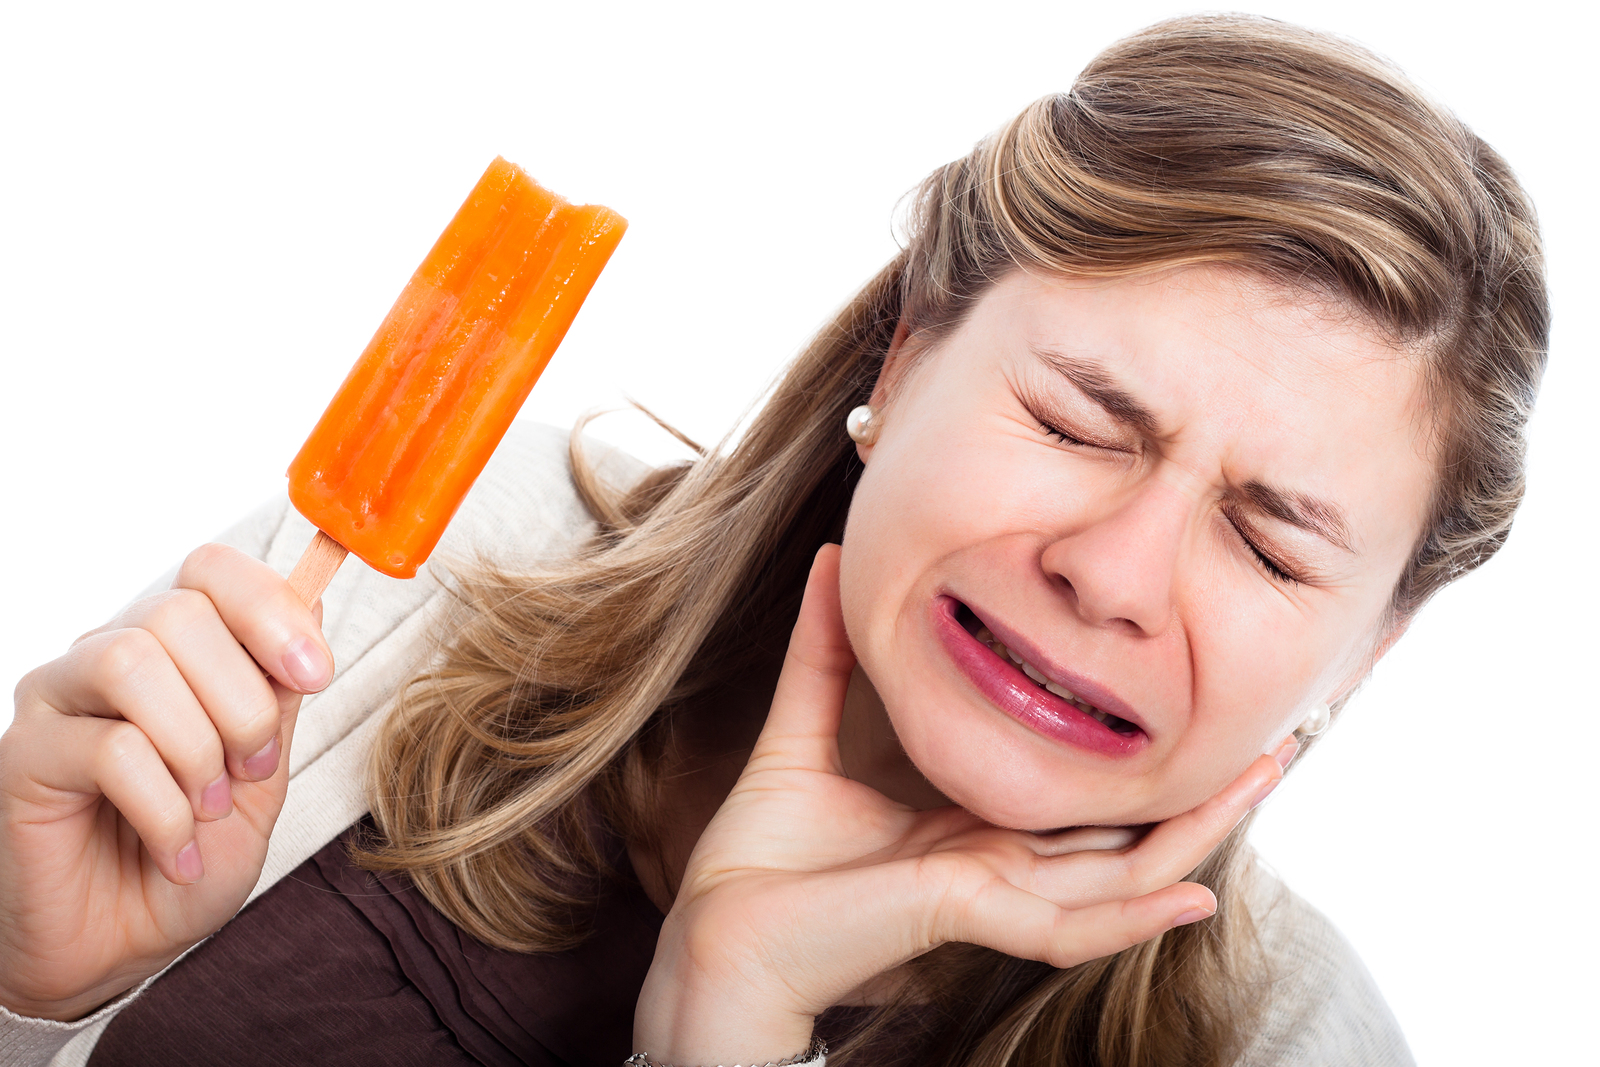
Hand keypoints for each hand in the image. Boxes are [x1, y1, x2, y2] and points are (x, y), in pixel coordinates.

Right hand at [0, 544, 331, 1020]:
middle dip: (243, 700)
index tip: (315, 673)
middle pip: (179, 613)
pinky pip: (109, 750)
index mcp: (174, 648)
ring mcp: (59, 701)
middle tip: (253, 768)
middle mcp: (108, 656)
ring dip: (197, 746)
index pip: (211, 571)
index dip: (270, 607)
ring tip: (210, 809)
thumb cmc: (190, 854)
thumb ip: (279, 693)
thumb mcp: (261, 774)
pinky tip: (177, 850)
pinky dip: (164, 808)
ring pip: (133, 663)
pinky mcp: (24, 757)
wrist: (122, 947)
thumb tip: (312, 597)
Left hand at [633, 545, 1282, 1062]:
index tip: (1187, 704)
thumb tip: (831, 557)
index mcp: (969, 829)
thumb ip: (826, 652)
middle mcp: (994, 864)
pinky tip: (1196, 895)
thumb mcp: (804, 730)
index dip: (1133, 762)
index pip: (1074, 802)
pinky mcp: (964, 915)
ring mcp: (988, 896)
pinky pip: (1067, 926)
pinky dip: (1132, 916)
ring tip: (1264, 780)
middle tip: (1274, 743)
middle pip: (1119, 837)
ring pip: (1118, 880)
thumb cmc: (761, 857)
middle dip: (1198, 796)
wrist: (715, 932)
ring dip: (1196, 838)